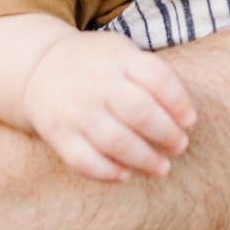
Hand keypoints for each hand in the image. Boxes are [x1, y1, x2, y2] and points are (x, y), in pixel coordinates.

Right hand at [24, 31, 196, 182]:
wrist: (40, 66)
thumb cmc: (97, 65)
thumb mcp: (123, 54)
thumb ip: (152, 78)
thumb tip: (185, 118)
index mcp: (118, 59)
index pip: (156, 77)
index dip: (178, 101)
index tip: (190, 120)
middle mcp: (97, 84)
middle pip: (139, 110)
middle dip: (166, 133)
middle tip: (180, 146)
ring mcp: (76, 109)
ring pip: (115, 140)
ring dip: (143, 158)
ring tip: (162, 168)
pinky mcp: (58, 133)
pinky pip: (83, 159)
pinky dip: (106, 172)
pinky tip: (125, 175)